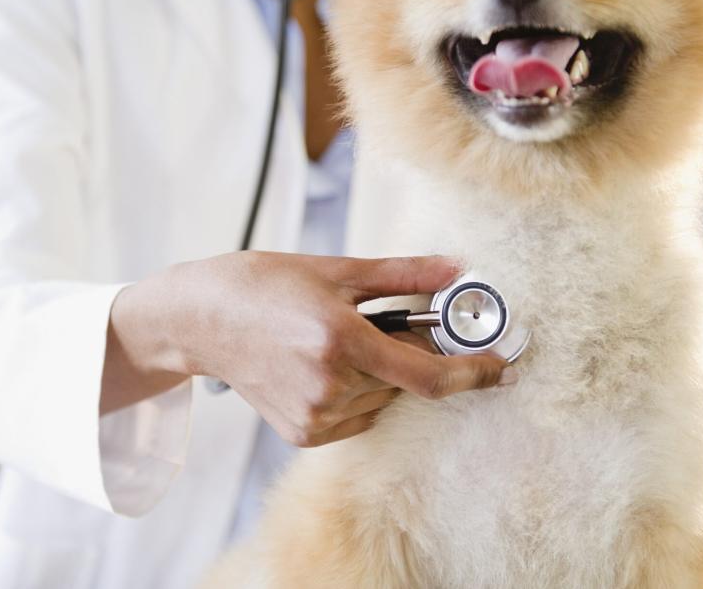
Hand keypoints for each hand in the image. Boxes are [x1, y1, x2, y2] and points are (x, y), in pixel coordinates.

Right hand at [106, 252, 513, 446]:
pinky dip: (358, 392)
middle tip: (381, 319)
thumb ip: (403, 275)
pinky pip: (357, 416)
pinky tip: (322, 364)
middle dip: (408, 351)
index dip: (474, 373)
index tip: (503, 366)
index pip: (428, 375)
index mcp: (340, 340)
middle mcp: (329, 385)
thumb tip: (457, 270)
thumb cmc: (261, 284)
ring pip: (382, 399)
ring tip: (335, 337)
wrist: (199, 319)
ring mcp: (314, 415)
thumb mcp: (334, 270)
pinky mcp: (302, 433)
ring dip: (380, 372)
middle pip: (405, 381)